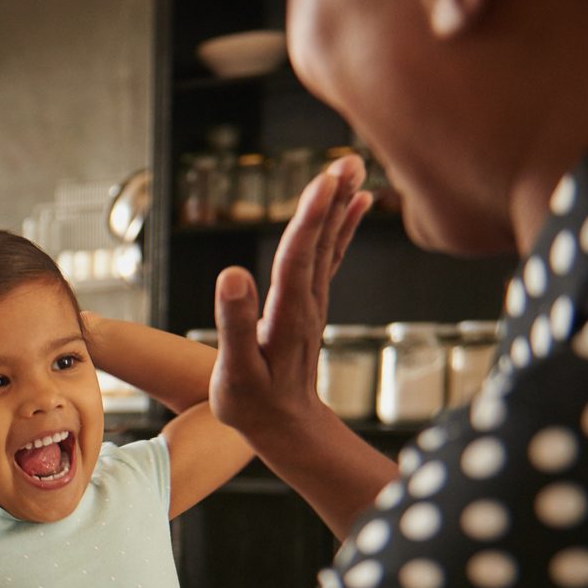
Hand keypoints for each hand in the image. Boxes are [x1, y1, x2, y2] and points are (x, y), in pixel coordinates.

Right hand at [211, 154, 371, 439]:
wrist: (286, 428)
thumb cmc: (252, 403)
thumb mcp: (235, 371)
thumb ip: (233, 322)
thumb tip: (232, 273)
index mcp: (286, 315)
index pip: (298, 258)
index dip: (310, 218)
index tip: (324, 180)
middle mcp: (307, 302)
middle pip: (320, 243)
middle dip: (332, 200)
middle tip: (347, 160)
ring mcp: (312, 301)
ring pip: (329, 244)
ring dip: (340, 204)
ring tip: (352, 166)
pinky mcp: (310, 302)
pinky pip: (329, 256)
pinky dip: (343, 225)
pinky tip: (355, 201)